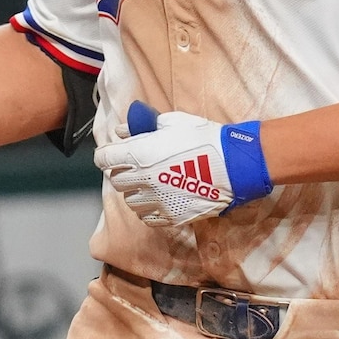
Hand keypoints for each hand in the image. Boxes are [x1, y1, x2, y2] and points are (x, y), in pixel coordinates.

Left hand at [93, 102, 272, 226]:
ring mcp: (156, 201)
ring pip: (130, 201)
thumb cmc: (204, 138)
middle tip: (136, 166)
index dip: (107, 155)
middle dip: (122, 172)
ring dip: (135, 191)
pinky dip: (149, 208)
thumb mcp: (172, 122)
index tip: (113, 153)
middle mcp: (143, 180)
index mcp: (139, 154)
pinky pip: (147, 217)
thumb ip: (142, 127)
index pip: (104, 159)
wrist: (233, 166)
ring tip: (151, 183)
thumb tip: (122, 131)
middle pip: (116, 181)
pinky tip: (160, 198)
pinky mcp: (170, 217)